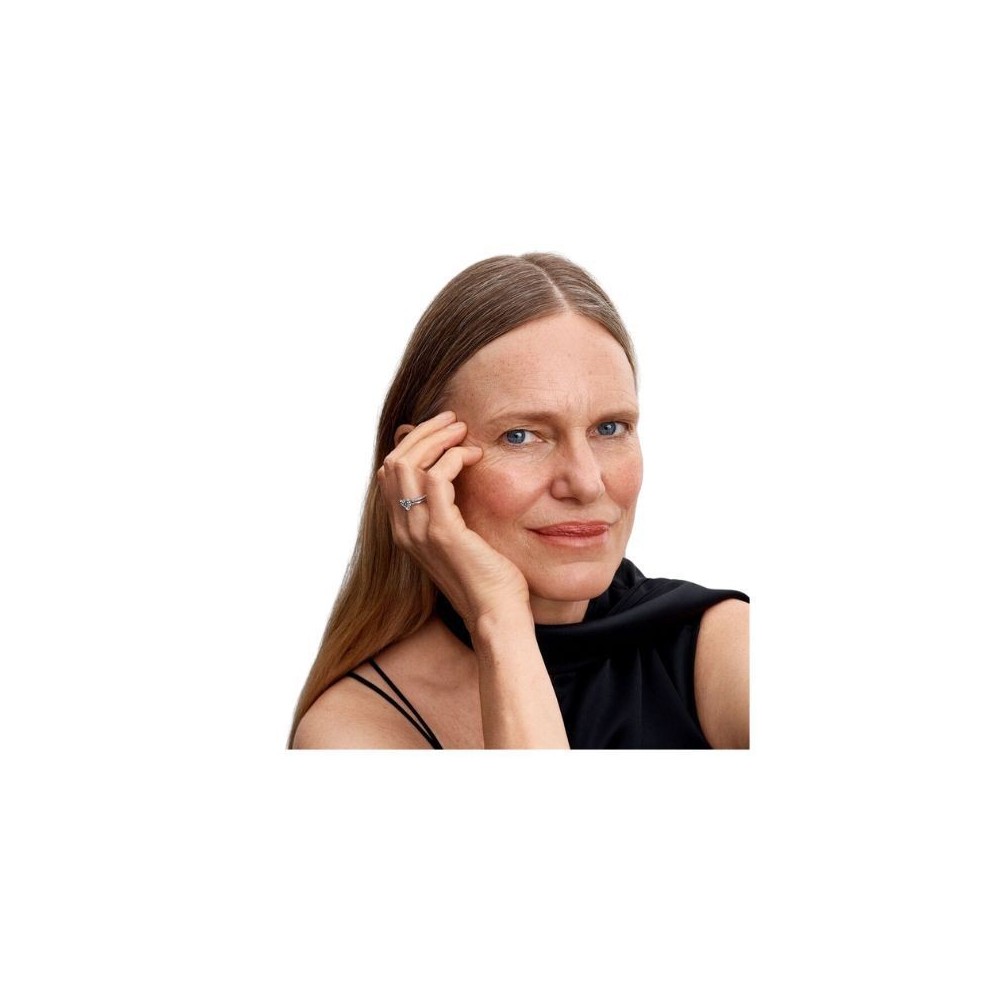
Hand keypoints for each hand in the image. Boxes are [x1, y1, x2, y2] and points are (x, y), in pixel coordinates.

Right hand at [378, 411, 529, 624]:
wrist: (495, 616)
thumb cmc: (486, 578)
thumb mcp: (460, 536)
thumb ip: (450, 508)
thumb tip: (454, 473)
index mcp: (404, 529)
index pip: (390, 471)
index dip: (413, 442)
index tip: (445, 430)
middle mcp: (403, 529)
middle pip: (394, 460)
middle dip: (424, 432)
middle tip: (454, 420)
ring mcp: (419, 531)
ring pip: (409, 463)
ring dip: (438, 439)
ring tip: (464, 432)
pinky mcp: (442, 532)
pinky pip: (437, 478)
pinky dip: (454, 458)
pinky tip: (474, 456)